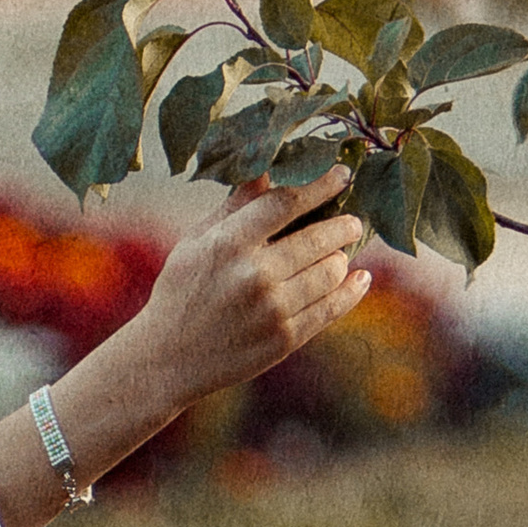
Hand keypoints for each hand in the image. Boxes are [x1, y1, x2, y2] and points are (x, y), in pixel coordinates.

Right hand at [133, 165, 370, 412]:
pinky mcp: (285, 339)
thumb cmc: (182, 290)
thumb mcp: (196, 241)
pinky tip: (359, 278)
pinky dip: (351, 290)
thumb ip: (234, 206)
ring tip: (338, 254)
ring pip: (331, 271)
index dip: (320, 184)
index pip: (286, 202)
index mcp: (228, 244)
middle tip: (351, 222)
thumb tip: (266, 168)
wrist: (168, 357)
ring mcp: (272, 310)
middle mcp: (253, 275)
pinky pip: (332, 308)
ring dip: (341, 258)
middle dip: (343, 225)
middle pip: (318, 237)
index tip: (342, 174)